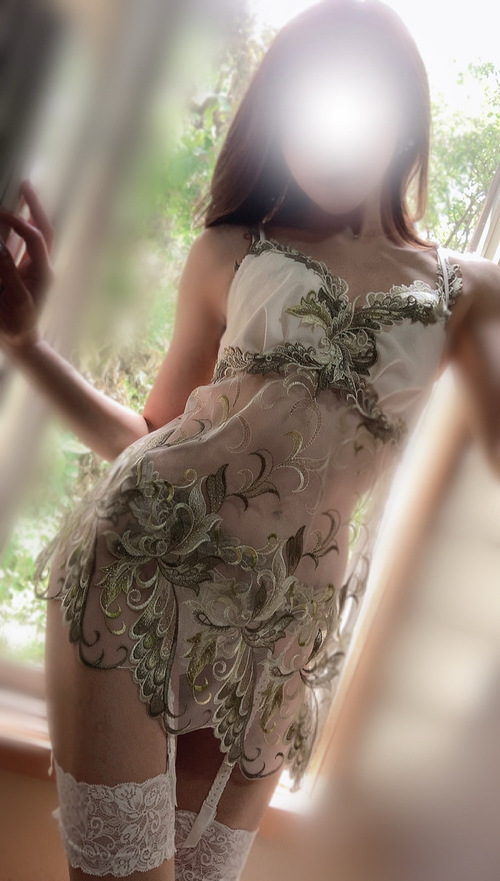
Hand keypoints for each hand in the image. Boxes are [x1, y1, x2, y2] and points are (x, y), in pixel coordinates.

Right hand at [0, 178, 54, 352]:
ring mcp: (35, 269)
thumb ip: (8, 273)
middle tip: (24, 184)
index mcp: (42, 272)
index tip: (0, 213)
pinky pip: (25, 246)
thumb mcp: (14, 300)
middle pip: (43, 230)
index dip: (17, 221)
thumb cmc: (16, 325)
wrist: (21, 343)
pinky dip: (19, 230)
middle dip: (34, 207)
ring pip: (36, 235)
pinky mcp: (26, 273)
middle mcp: (42, 267)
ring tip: (21, 193)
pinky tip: (10, 220)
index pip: (34, 237)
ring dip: (28, 214)